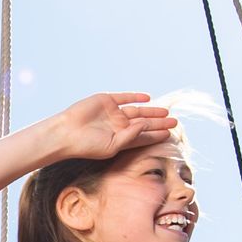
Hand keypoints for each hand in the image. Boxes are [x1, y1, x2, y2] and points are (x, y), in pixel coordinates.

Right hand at [48, 91, 176, 163]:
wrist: (67, 133)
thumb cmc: (87, 145)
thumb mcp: (113, 145)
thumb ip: (131, 135)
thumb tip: (147, 124)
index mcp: (120, 139)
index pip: (143, 137)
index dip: (156, 135)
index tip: (170, 134)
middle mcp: (118, 126)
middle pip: (143, 123)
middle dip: (159, 123)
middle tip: (175, 121)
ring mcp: (112, 113)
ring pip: (137, 110)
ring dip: (151, 111)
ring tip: (166, 112)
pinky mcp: (106, 100)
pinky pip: (124, 97)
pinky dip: (135, 96)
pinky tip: (147, 98)